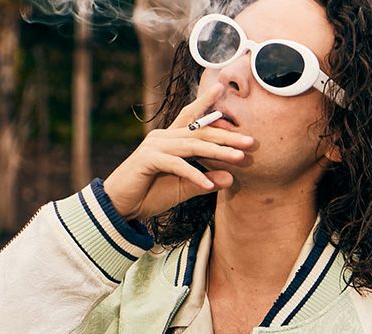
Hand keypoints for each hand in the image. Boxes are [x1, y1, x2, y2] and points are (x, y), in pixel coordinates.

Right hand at [104, 82, 253, 221]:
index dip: (206, 103)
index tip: (222, 89)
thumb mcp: (182, 189)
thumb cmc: (149, 195)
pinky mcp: (148, 160)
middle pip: (199, 132)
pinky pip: (177, 166)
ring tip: (239, 159)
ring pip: (192, 146)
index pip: (191, 118)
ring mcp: (154, 146)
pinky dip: (194, 175)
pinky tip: (208, 185)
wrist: (121, 206)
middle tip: (251, 141)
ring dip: (217, 153)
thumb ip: (204, 182)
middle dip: (227, 136)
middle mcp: (162, 137)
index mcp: (169, 140)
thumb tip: (230, 178)